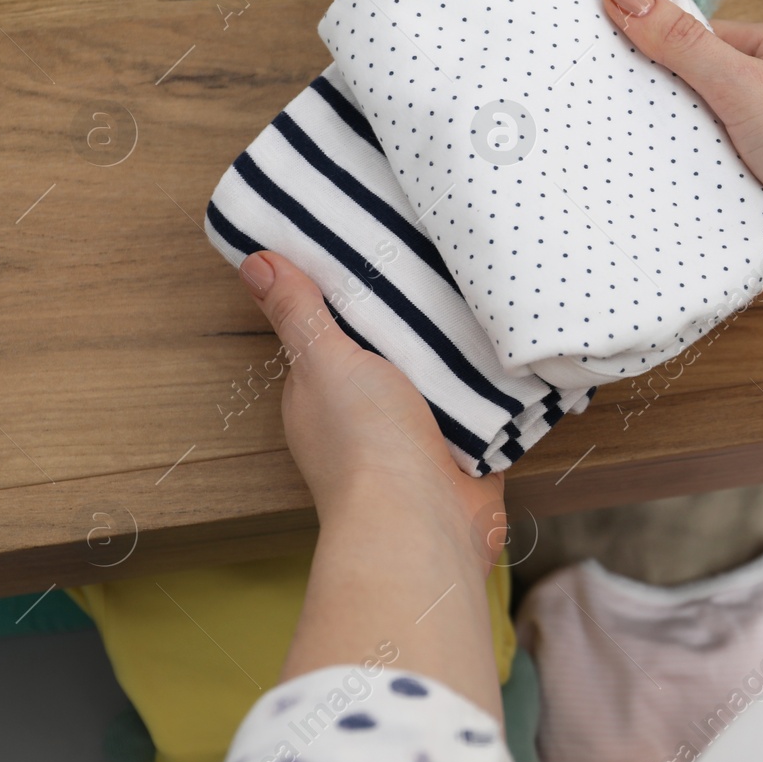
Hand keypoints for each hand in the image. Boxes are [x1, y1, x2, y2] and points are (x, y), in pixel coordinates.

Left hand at [238, 251, 503, 565]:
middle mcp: (368, 412)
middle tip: (442, 251)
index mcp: (323, 390)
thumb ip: (298, 313)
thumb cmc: (366, 445)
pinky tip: (509, 342)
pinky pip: (482, 401)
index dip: (351, 289)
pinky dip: (493, 381)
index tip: (374, 239)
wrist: (425, 522)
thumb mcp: (324, 361)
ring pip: (440, 374)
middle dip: (414, 315)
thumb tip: (253, 262)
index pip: (334, 328)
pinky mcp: (466, 445)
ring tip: (482, 284)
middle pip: (392, 349)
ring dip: (457, 348)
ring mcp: (419, 431)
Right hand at [601, 0, 762, 280]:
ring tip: (641, 169)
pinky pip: (740, 180)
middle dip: (667, 112)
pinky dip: (717, 190)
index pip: (695, 40)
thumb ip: (680, 43)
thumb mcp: (741, 84)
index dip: (651, 52)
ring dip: (692, 157)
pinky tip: (688, 204)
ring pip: (721, 141)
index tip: (605, 70)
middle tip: (613, 128)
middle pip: (704, 92)